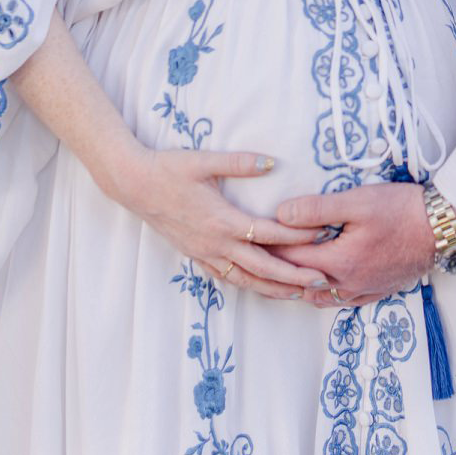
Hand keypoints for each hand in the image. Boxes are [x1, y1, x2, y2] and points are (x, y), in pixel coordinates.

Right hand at [112, 147, 331, 300]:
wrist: (134, 185)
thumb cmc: (169, 169)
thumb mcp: (205, 160)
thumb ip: (241, 162)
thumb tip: (272, 163)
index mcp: (222, 220)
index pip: (268, 233)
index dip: (297, 236)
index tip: (321, 236)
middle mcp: (216, 243)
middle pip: (263, 267)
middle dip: (294, 275)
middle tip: (322, 281)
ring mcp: (204, 253)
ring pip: (245, 279)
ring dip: (273, 288)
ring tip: (299, 293)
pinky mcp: (195, 256)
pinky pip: (226, 277)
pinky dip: (247, 285)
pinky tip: (260, 287)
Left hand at [270, 183, 437, 307]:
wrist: (444, 228)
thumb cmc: (402, 210)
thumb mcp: (357, 201)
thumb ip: (316, 209)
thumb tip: (280, 215)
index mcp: (341, 262)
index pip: (291, 259)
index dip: (267, 248)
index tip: (249, 238)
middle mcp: (349, 284)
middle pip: (300, 283)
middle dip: (276, 270)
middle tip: (255, 257)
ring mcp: (364, 291)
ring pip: (319, 298)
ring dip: (298, 285)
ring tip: (281, 270)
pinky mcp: (377, 291)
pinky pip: (341, 301)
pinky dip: (323, 294)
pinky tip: (319, 284)